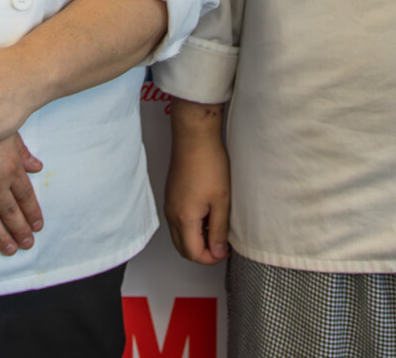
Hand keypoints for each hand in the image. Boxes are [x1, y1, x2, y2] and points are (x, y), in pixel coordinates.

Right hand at [0, 134, 45, 254]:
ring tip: (10, 250)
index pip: (26, 196)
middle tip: (27, 244)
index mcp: (10, 167)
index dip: (33, 213)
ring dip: (2, 238)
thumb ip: (21, 152)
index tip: (37, 226)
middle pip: (12, 213)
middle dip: (21, 231)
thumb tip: (37, 167)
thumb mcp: (4, 133)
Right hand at [164, 104, 230, 264]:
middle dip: (202, 252)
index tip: (226, 251)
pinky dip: (191, 227)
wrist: (195, 138)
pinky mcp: (171, 196)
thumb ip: (219, 230)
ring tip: (218, 227)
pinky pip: (178, 221)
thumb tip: (217, 252)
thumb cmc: (209, 164)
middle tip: (222, 245)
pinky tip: (208, 214)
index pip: (193, 254)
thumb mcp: (222, 201)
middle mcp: (172, 215)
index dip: (211, 258)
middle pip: (183, 248)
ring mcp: (169, 205)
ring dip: (197, 239)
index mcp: (183, 219)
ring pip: (180, 235)